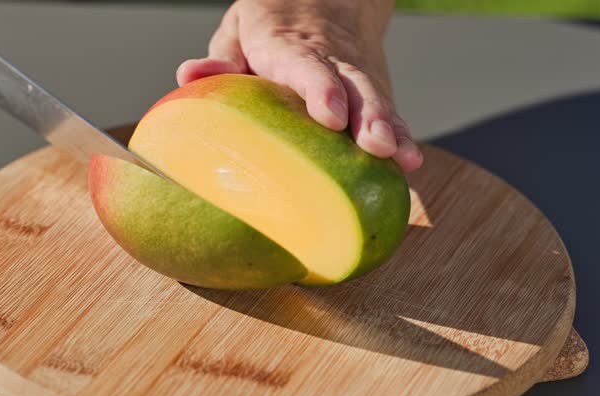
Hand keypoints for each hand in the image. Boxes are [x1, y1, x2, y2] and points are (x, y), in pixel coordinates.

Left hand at [177, 0, 422, 172]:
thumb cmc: (269, 27)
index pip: (308, 66)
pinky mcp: (374, 92)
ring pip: (377, 100)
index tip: (329, 115)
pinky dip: (402, 136)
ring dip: (389, 129)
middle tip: (376, 145)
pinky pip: (390, 114)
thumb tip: (189, 76)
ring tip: (401, 158)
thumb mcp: (238, 30)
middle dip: (367, 116)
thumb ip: (220, 58)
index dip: (321, 89)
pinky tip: (410, 164)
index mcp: (291, 46)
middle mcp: (333, 60)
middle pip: (354, 86)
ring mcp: (358, 76)